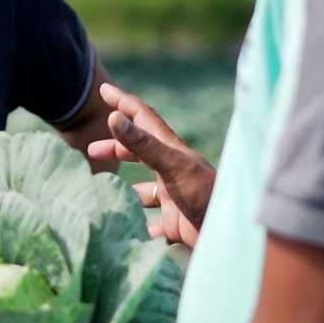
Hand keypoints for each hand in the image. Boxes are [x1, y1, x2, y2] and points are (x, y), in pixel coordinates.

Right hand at [88, 83, 214, 246]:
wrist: (232, 232)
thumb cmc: (205, 194)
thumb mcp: (172, 165)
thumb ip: (144, 143)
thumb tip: (114, 117)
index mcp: (170, 150)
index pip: (143, 118)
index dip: (124, 103)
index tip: (104, 90)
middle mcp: (171, 170)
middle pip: (140, 152)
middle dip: (117, 148)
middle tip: (92, 150)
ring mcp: (173, 196)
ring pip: (143, 190)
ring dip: (124, 189)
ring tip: (103, 193)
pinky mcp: (175, 222)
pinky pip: (149, 223)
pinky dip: (136, 224)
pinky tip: (123, 229)